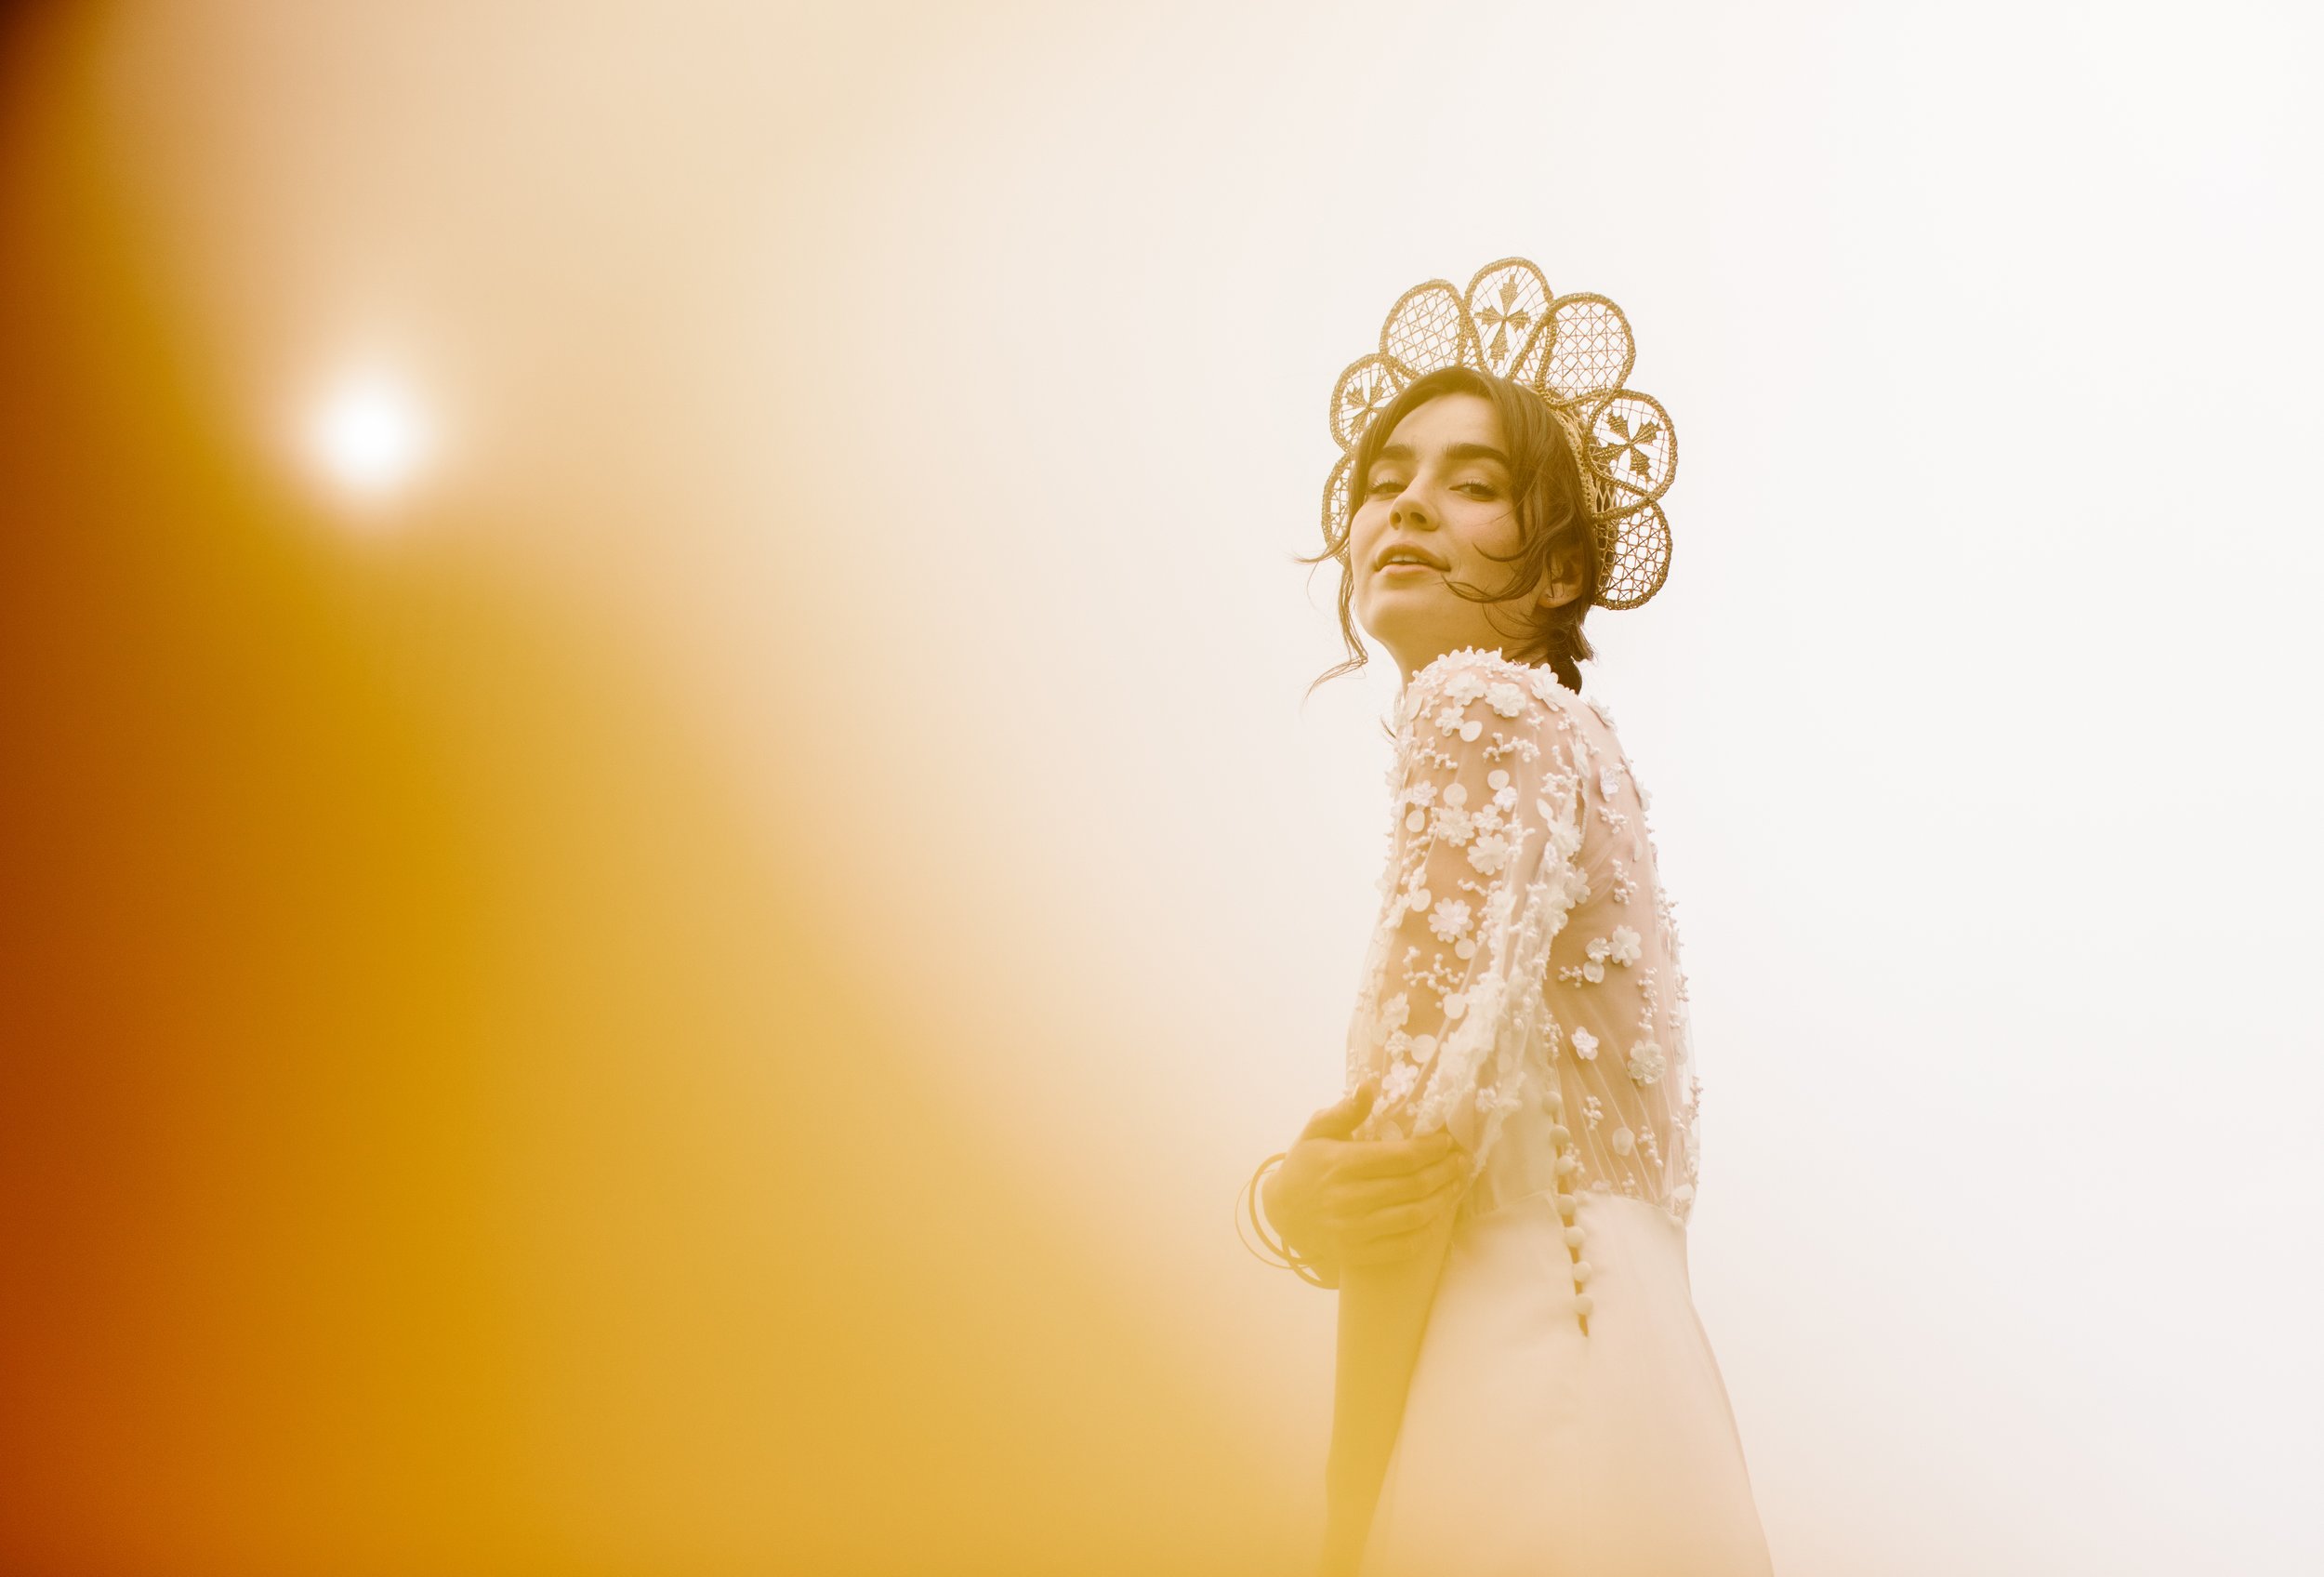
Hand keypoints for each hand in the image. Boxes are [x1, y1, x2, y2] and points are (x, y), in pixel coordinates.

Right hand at [1263, 1077, 1467, 1275]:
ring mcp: (1353, 1231)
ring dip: (1442, 1200)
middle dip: (1444, 1172)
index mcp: (1340, 1164)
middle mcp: (1347, 1199)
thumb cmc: (1305, 1165)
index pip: (1401, 1157)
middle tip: (1460, 1161)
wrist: (1281, 1213)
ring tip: (1455, 1185)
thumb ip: (1344, 1111)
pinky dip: (1427, 1232)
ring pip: (1414, 1217)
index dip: (1431, 1149)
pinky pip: (1403, 1247)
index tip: (1446, 1142)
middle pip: (1413, 1186)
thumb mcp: (1317, 1131)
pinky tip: (1436, 1215)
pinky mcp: (1357, 1254)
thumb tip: (1368, 1087)